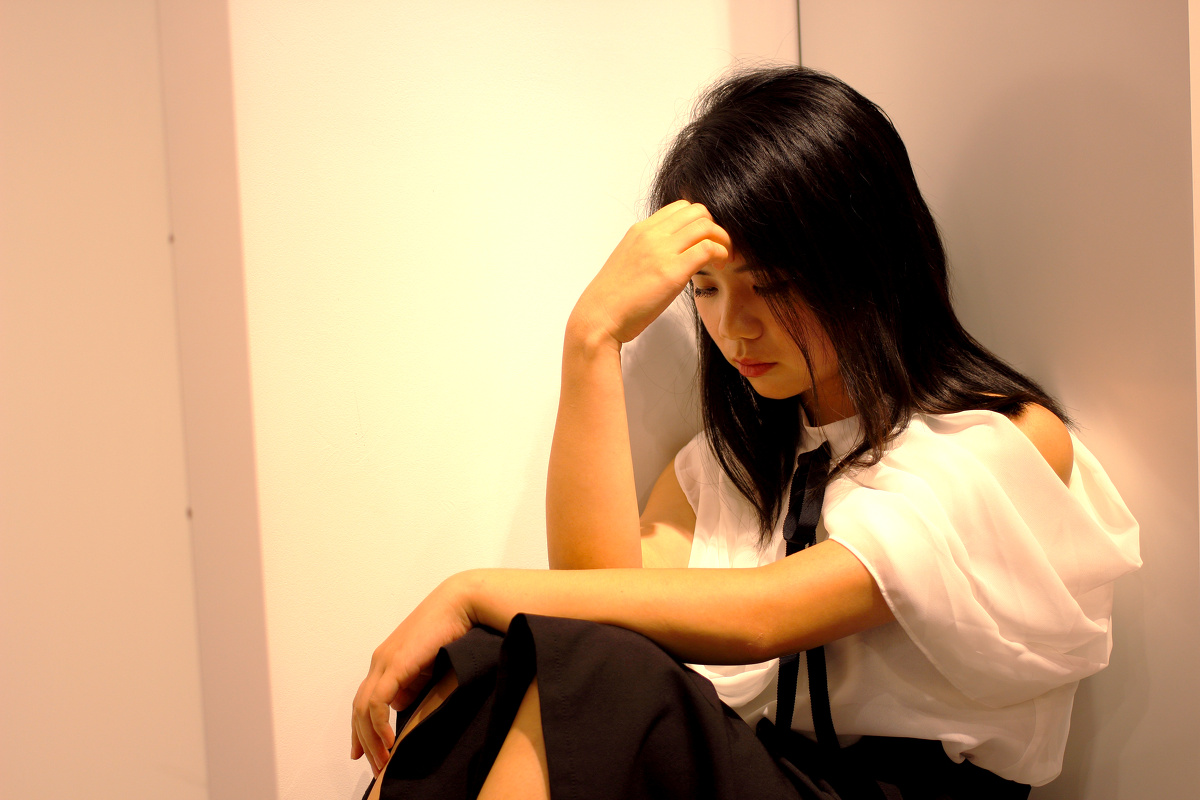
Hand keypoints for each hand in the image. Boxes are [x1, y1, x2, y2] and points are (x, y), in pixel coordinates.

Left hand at [350, 576, 473, 775]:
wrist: (460, 603)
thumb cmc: (451, 629)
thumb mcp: (428, 665)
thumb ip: (413, 684)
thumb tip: (401, 706)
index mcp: (386, 661)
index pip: (364, 700)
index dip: (362, 728)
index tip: (365, 752)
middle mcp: (380, 661)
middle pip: (358, 708)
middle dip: (363, 740)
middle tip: (374, 766)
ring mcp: (385, 662)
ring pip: (363, 708)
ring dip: (370, 738)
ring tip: (382, 760)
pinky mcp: (395, 664)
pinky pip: (377, 701)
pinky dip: (378, 723)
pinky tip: (388, 740)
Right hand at [571, 200, 731, 346]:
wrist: (599, 317)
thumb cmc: (614, 299)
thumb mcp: (629, 262)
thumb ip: (649, 252)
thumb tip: (671, 256)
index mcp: (640, 230)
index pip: (680, 208)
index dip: (699, 221)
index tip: (704, 240)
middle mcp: (651, 234)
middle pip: (697, 211)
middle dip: (715, 227)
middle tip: (718, 248)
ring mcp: (661, 251)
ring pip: (706, 225)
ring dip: (723, 239)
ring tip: (723, 258)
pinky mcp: (672, 272)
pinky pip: (708, 248)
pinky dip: (721, 253)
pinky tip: (719, 266)